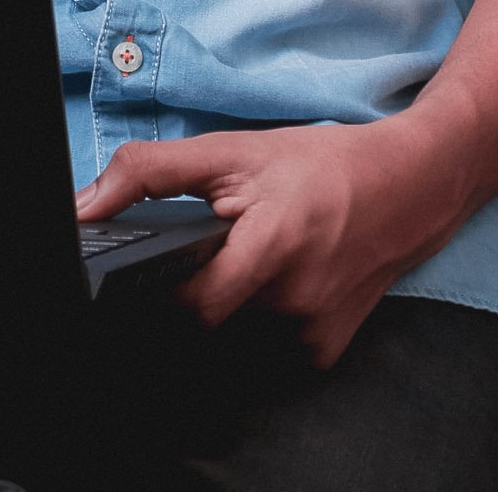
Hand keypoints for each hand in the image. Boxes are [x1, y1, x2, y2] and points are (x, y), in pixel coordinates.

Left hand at [74, 119, 469, 367]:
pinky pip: (271, 345)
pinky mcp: (328, 347)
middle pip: (209, 315)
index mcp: (272, 243)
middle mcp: (296, 296)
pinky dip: (267, 317)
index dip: (170, 284)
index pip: (189, 304)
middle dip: (205, 283)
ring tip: (259, 255)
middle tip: (227, 242)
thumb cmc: (322, 165)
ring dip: (236, 299)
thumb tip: (86, 206)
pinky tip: (286, 279)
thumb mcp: (233, 151)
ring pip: (237, 329)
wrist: (412, 185)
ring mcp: (315, 329)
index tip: (175, 261)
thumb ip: (151, 173)